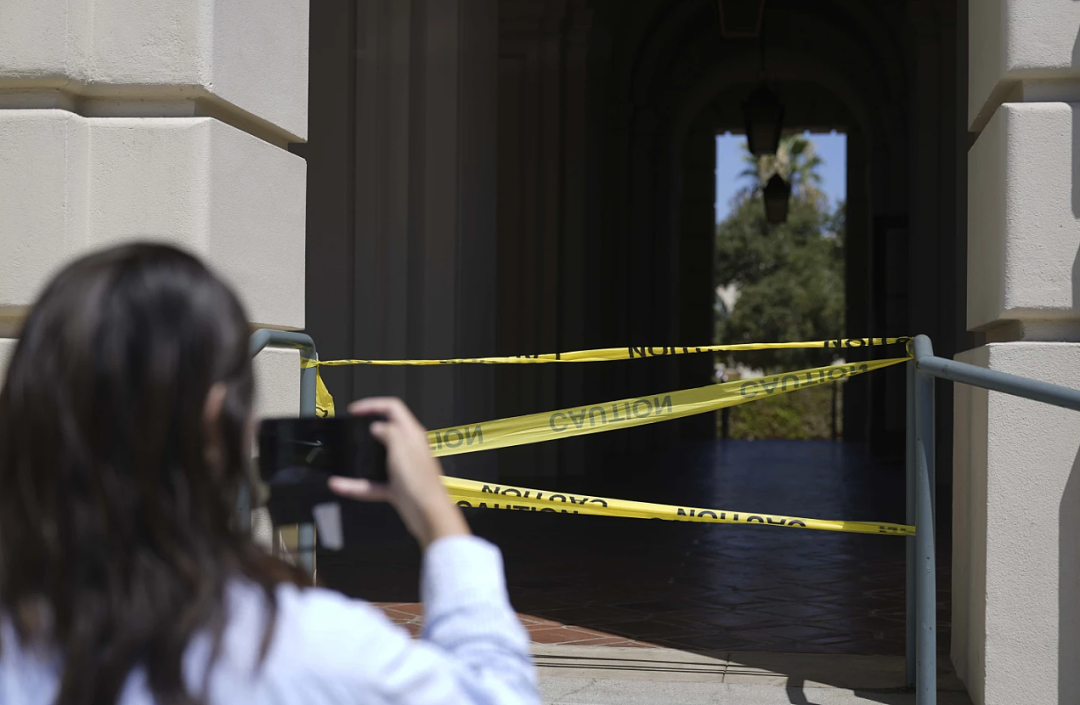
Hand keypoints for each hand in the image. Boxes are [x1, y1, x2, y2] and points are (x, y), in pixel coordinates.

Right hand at [328, 398, 469, 547]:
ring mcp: (403, 468)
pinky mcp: (397, 487)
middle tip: (351, 428)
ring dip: (361, 456)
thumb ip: (389, 432)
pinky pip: (372, 483)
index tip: (355, 410)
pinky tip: (340, 485)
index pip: (393, 408)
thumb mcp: (401, 448)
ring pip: (377, 457)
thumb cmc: (420, 482)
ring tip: (346, 454)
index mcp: (412, 434)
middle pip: (387, 430)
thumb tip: (378, 426)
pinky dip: (356, 484)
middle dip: (367, 427)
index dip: (373, 405)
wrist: (428, 514)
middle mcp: (409, 449)